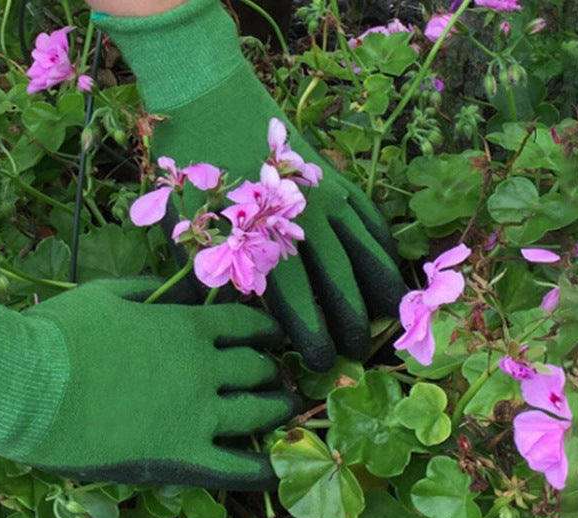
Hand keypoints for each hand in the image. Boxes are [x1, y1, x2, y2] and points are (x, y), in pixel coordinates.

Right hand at [0, 278, 297, 488]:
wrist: (27, 384)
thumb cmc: (61, 333)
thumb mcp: (111, 294)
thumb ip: (153, 291)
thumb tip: (181, 289)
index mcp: (190, 328)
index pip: (248, 325)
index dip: (267, 330)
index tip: (273, 336)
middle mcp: (206, 368)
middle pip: (259, 369)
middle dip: (272, 371)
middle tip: (277, 377)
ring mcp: (199, 414)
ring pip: (260, 412)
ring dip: (278, 409)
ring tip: (285, 410)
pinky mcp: (183, 455)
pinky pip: (237, 467)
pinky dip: (263, 469)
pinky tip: (278, 469)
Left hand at [94, 0, 406, 371]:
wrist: (209, 95)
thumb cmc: (193, 168)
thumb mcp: (187, 229)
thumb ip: (212, 278)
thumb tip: (232, 321)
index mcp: (266, 241)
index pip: (298, 302)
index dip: (314, 336)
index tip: (323, 362)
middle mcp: (305, 223)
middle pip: (341, 283)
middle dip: (354, 323)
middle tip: (359, 353)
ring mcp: (326, 197)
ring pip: (366, 251)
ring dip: (381, 289)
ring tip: (390, 317)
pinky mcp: (334, 177)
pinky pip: (370, 217)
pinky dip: (383, 245)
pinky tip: (389, 264)